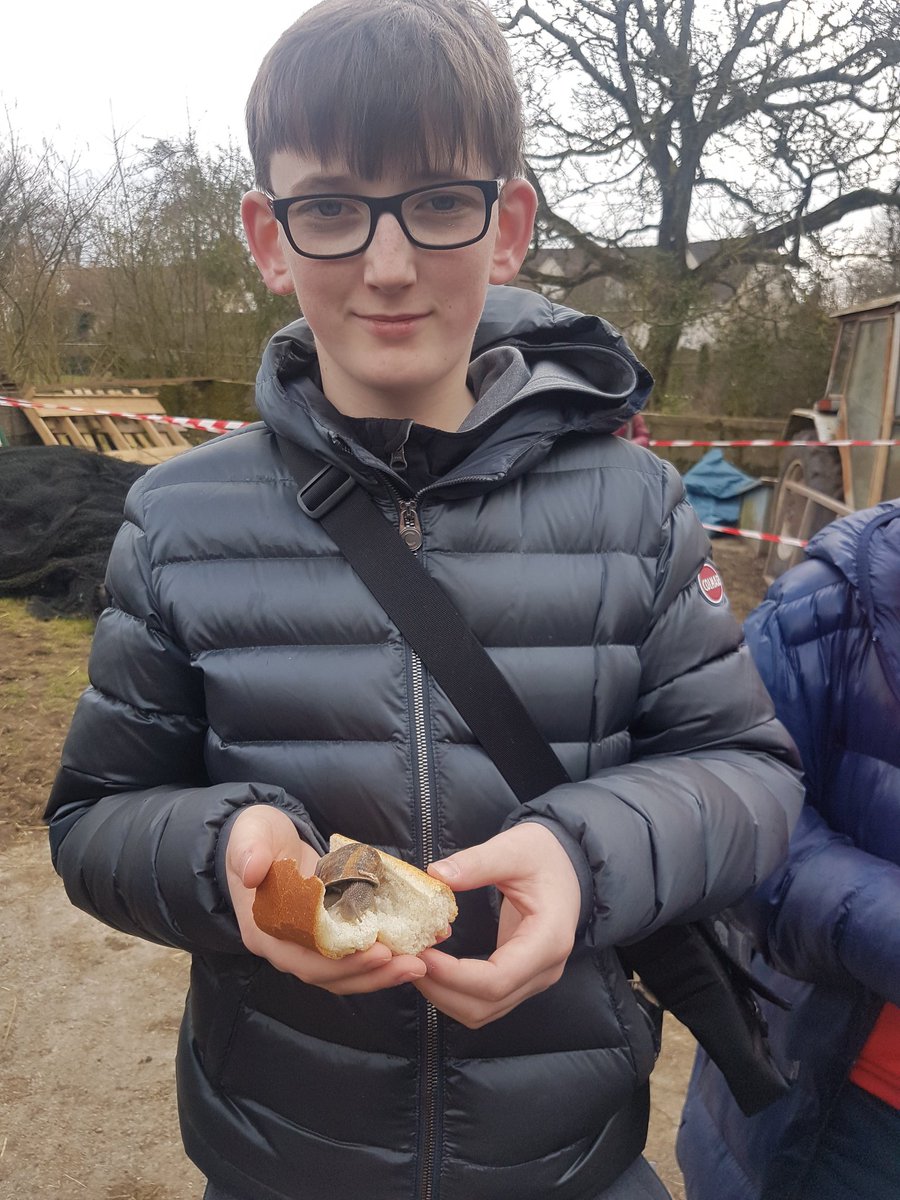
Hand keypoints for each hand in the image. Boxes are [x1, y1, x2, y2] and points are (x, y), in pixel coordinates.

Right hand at [225, 805, 425, 993]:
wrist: (263, 838)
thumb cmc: (255, 835)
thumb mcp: (249, 833)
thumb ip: (249, 849)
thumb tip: (252, 870)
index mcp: (264, 929)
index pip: (303, 958)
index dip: (341, 961)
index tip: (379, 952)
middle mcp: (285, 947)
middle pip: (329, 974)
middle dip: (370, 973)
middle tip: (413, 964)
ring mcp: (306, 945)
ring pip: (344, 972)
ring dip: (380, 973)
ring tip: (418, 964)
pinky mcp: (327, 935)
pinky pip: (352, 954)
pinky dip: (380, 957)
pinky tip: (410, 950)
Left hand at [415, 823, 580, 1027]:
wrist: (568, 864)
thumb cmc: (544, 855)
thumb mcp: (514, 848)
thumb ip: (477, 862)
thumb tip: (436, 875)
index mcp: (548, 940)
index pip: (498, 979)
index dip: (454, 975)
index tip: (421, 954)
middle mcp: (545, 969)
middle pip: (486, 1004)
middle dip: (440, 988)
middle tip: (407, 958)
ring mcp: (534, 979)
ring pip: (482, 1010)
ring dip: (443, 994)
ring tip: (415, 962)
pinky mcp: (520, 978)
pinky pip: (484, 1001)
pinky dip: (454, 991)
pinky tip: (433, 965)